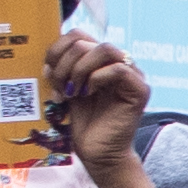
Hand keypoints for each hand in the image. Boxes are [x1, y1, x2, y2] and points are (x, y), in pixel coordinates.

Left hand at [36, 27, 152, 183]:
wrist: (98, 153)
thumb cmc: (84, 123)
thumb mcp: (67, 90)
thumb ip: (61, 70)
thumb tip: (48, 59)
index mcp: (100, 61)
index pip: (80, 35)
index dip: (59, 47)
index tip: (48, 70)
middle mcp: (118, 64)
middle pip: (90, 41)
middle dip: (67, 62)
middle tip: (60, 85)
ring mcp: (132, 75)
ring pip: (106, 49)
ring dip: (81, 68)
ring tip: (74, 89)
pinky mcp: (140, 90)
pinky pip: (119, 70)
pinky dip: (98, 78)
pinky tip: (88, 93)